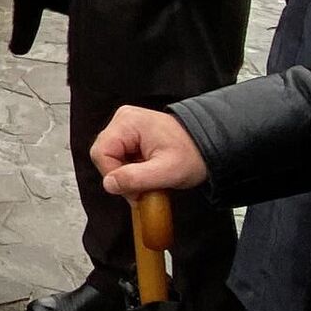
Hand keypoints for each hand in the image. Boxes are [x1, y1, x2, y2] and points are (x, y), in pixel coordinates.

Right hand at [91, 106, 210, 195]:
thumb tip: (108, 184)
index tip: (133, 191)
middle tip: (141, 189)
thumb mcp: (166, 172)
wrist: (209, 144)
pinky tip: (145, 172)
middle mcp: (123, 119)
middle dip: (120, 177)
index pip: (101, 153)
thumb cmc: (192, 154)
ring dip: (125, 174)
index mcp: (128, 122)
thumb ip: (135, 178)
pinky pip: (119, 156)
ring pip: (110, 158)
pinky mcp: (129, 134)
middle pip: (103, 155)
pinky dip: (130, 169)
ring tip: (146, 181)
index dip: (113, 176)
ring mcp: (125, 125)